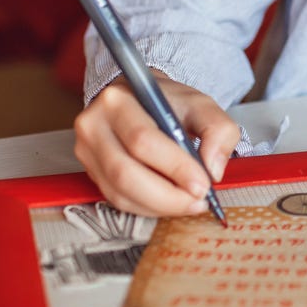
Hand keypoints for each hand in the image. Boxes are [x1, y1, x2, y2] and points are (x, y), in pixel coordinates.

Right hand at [73, 73, 241, 217]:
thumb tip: (213, 170)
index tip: (203, 184)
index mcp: (118, 101)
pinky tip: (169, 202)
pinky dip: (147, 207)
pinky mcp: (91, 171)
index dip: (175, 168)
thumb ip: (218, 131)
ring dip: (159, 205)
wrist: (141, 99)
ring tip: (189, 203)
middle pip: (125, 173)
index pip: (143, 140)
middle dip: (167, 195)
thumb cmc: (169, 102)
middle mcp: (94, 125)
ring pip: (120, 192)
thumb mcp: (202, 104)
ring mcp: (87, 150)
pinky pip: (117, 199)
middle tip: (198, 200)